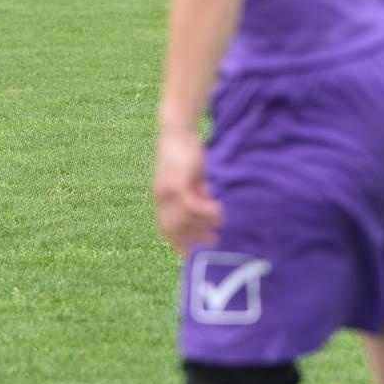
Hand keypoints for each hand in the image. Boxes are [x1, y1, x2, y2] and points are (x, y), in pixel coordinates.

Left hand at [152, 126, 222, 252]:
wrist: (177, 130)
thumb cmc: (185, 152)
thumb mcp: (191, 177)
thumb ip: (197, 192)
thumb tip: (208, 207)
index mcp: (162, 197)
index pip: (167, 228)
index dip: (178, 242)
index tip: (192, 253)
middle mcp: (162, 198)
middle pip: (176, 229)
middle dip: (196, 238)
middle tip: (214, 241)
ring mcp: (168, 192)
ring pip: (186, 219)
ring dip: (205, 224)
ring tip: (221, 223)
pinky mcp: (177, 185)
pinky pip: (192, 207)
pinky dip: (206, 212)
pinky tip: (220, 210)